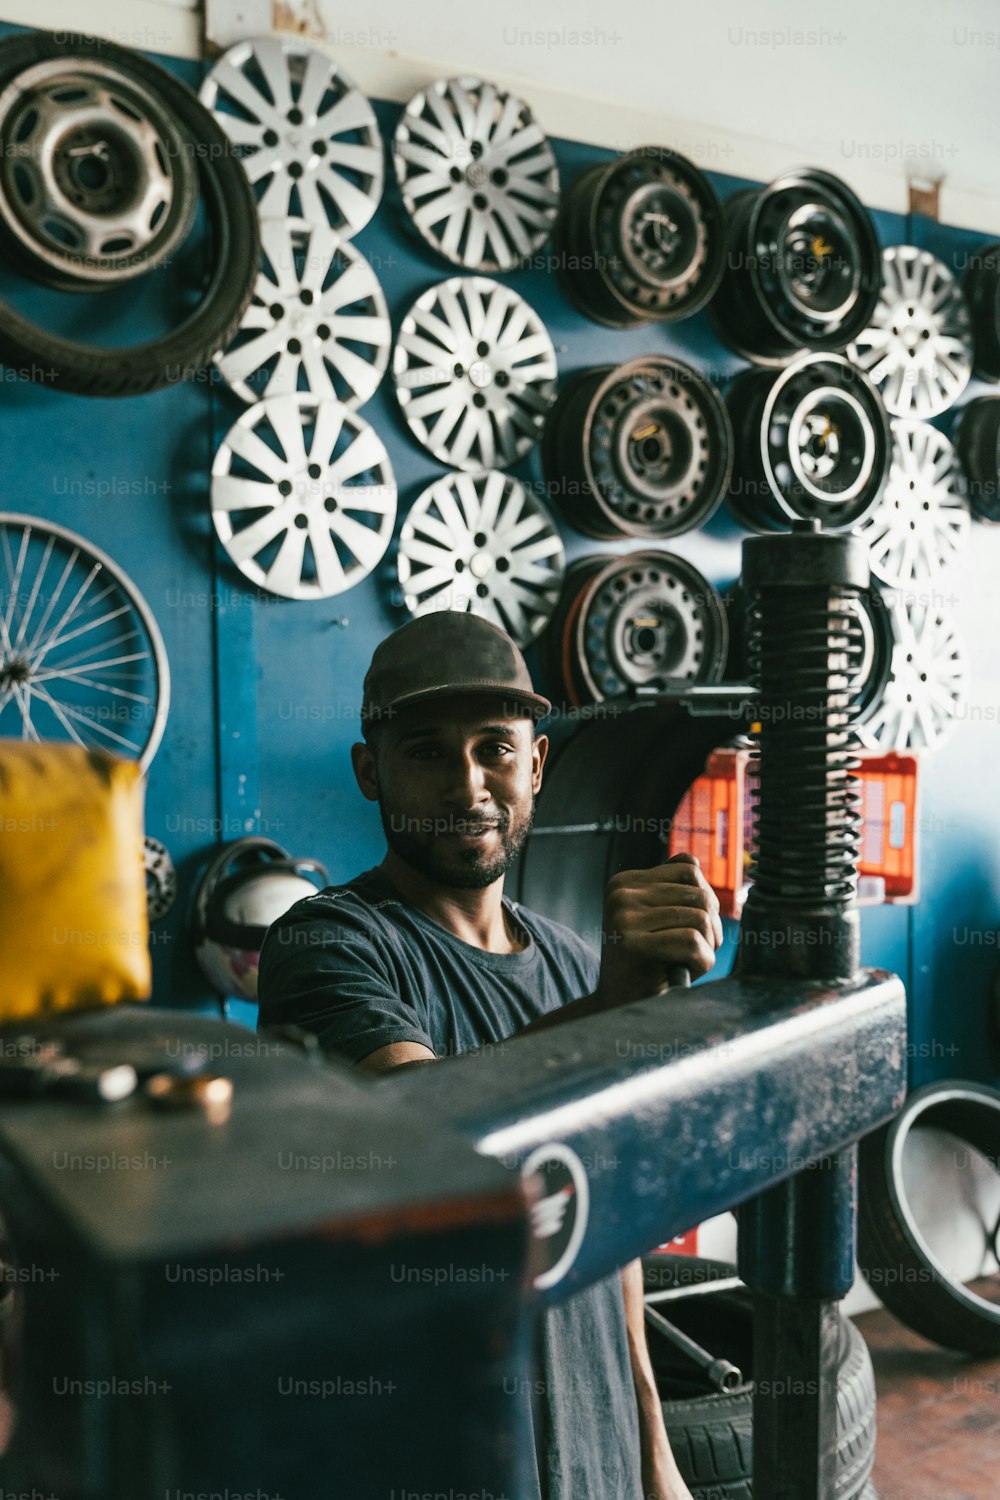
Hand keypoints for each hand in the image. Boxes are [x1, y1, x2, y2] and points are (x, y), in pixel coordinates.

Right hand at [596, 853, 722, 1008]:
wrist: (619, 1009)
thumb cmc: (648, 964)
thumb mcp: (657, 918)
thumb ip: (672, 888)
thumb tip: (692, 864)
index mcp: (624, 881)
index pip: (689, 869)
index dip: (704, 901)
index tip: (690, 927)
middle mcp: (621, 893)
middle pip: (700, 894)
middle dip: (710, 927)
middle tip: (691, 951)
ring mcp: (623, 916)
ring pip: (700, 918)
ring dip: (706, 947)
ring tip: (683, 961)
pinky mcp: (632, 943)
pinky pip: (693, 942)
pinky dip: (700, 963)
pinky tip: (680, 971)